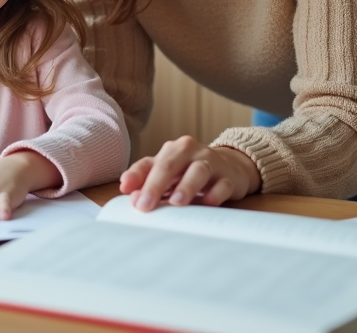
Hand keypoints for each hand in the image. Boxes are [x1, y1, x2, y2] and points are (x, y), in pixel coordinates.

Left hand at [119, 136, 261, 210]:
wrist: (231, 165)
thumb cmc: (191, 171)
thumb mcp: (168, 174)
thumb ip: (147, 182)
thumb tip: (131, 196)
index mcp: (171, 151)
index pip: (149, 163)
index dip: (136, 176)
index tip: (125, 191)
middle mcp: (190, 151)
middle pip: (170, 164)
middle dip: (155, 185)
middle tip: (145, 205)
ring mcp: (211, 162)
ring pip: (198, 170)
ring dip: (186, 186)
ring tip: (176, 202)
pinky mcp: (230, 177)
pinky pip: (223, 184)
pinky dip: (216, 193)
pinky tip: (208, 202)